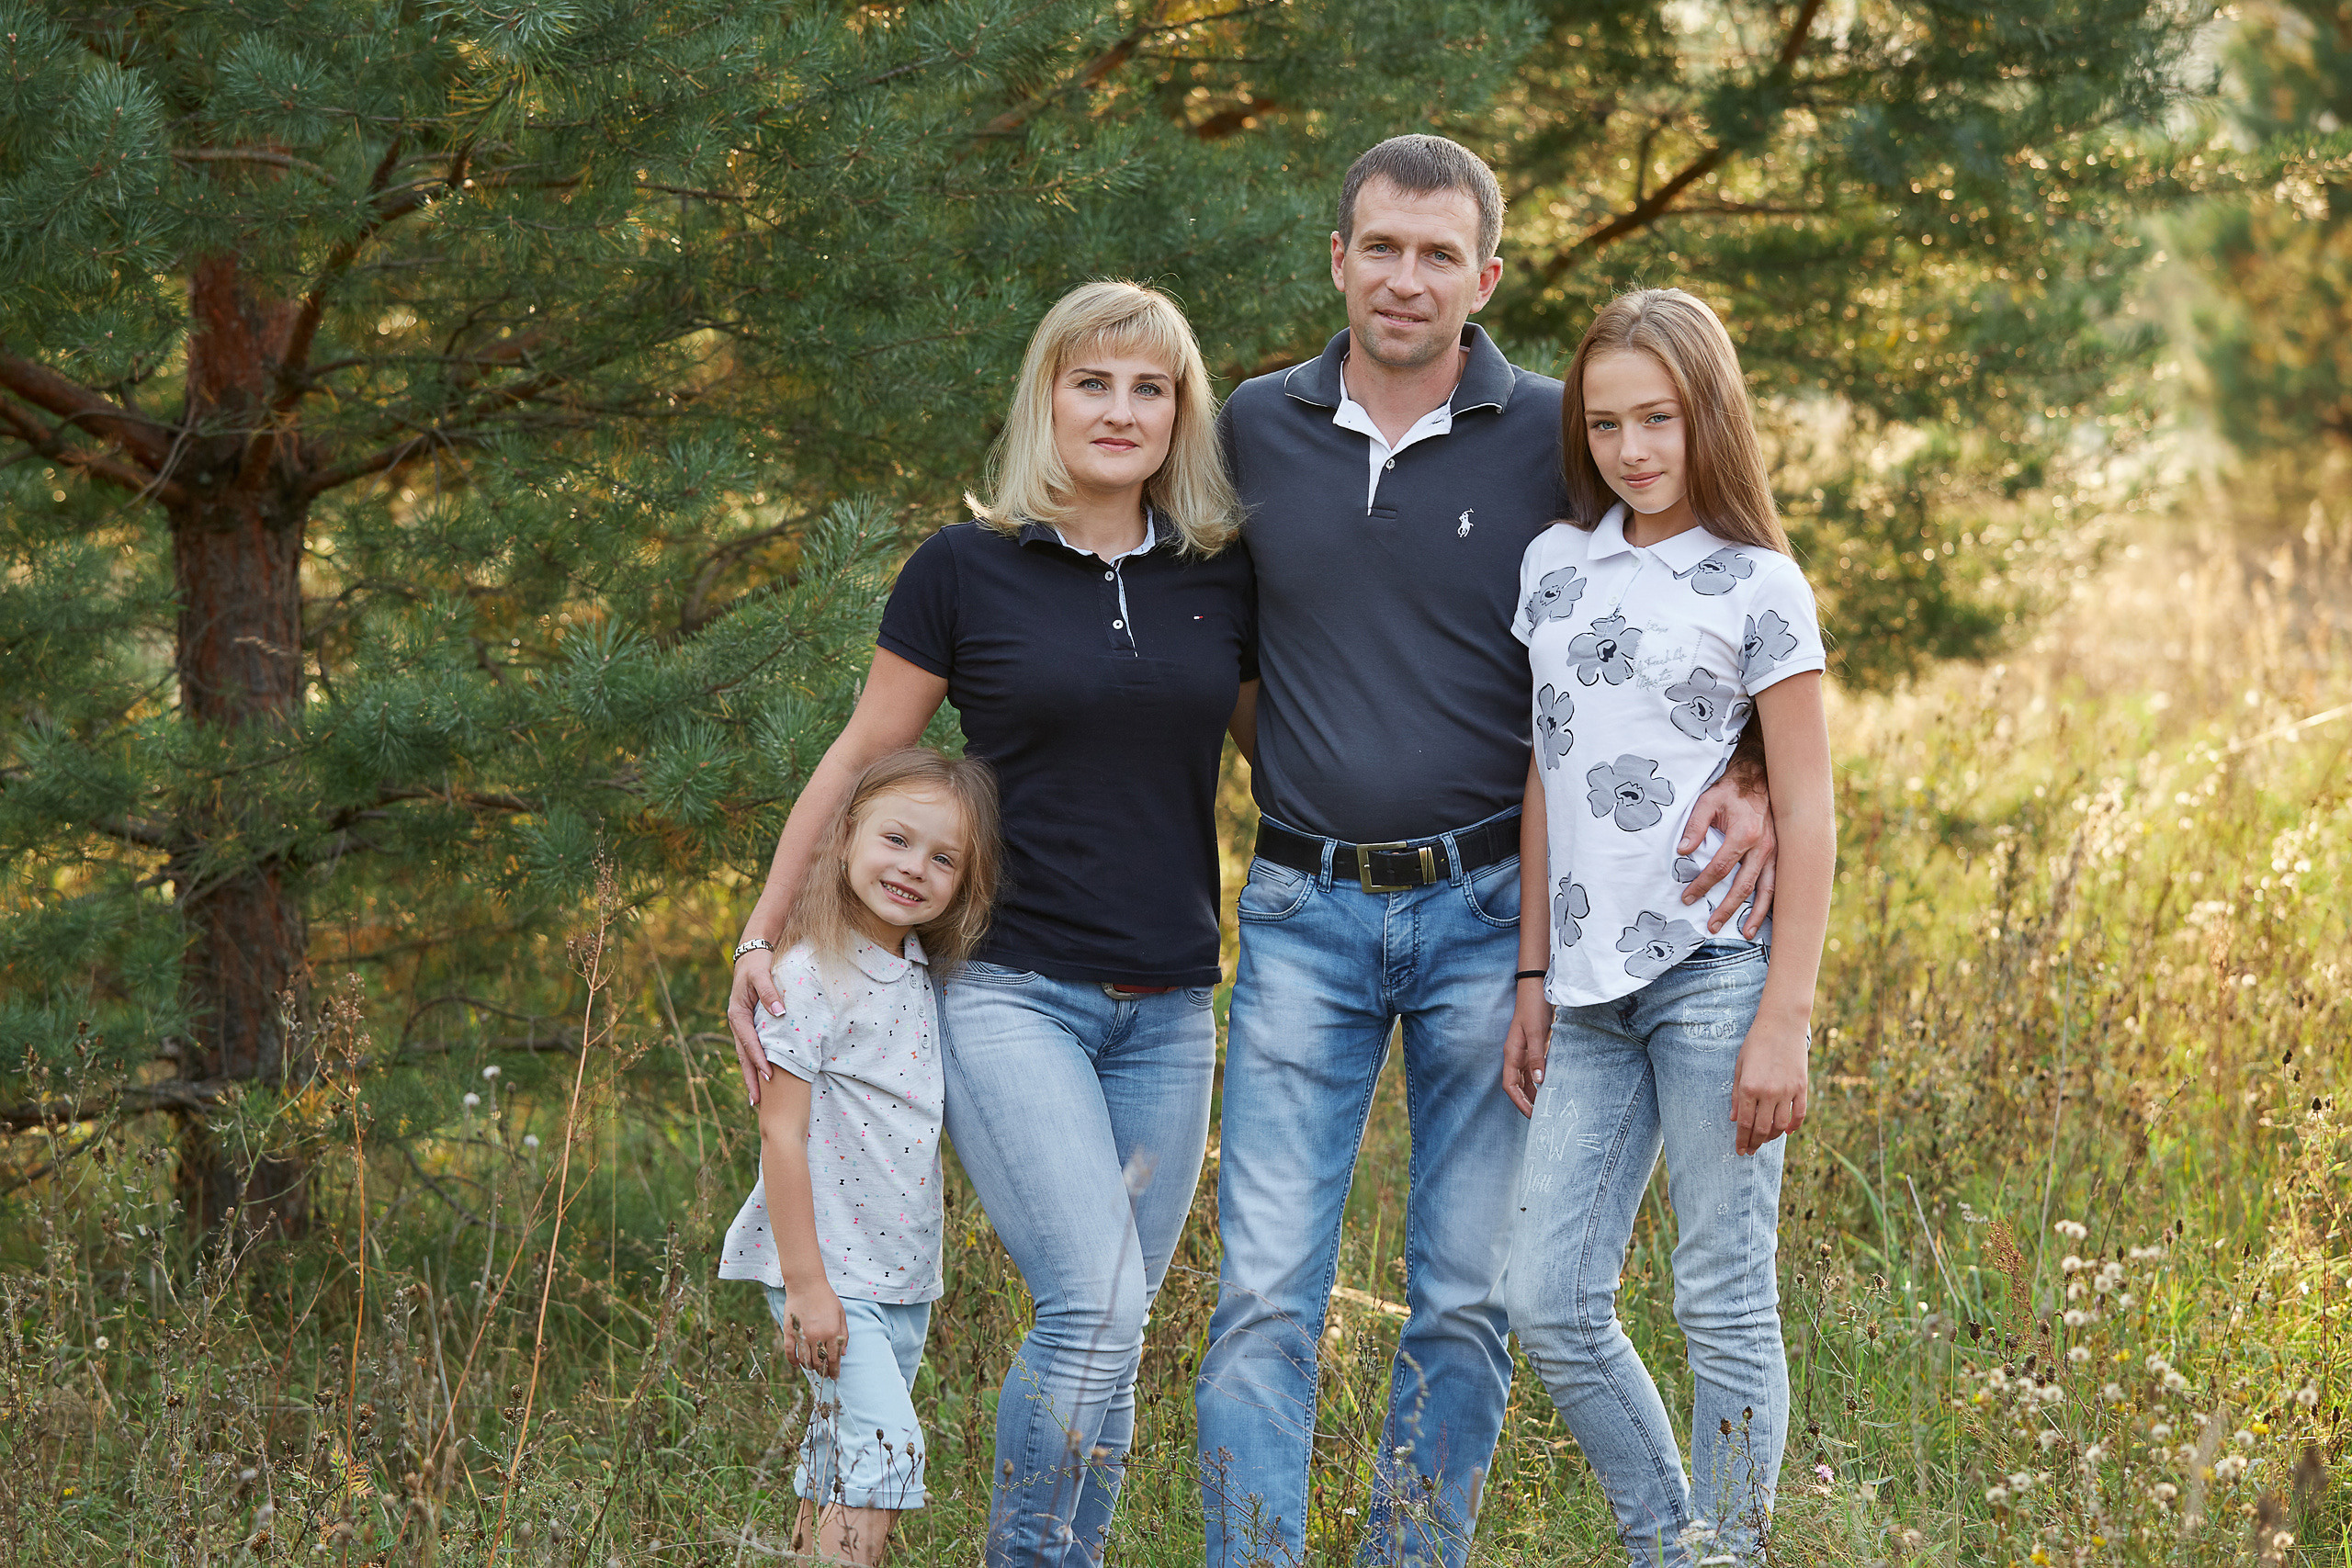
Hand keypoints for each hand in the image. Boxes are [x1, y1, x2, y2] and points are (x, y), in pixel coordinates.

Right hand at [727, 948, 784, 1105]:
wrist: (751, 954)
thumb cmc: (758, 964)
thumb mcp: (762, 975)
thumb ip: (770, 992)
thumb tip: (780, 1012)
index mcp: (738, 1014)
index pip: (750, 1043)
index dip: (759, 1060)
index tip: (769, 1077)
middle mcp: (737, 1023)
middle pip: (744, 1056)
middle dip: (750, 1079)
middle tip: (757, 1102)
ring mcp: (742, 1026)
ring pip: (745, 1055)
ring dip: (751, 1076)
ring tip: (757, 1099)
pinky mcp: (749, 1025)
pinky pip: (751, 1048)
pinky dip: (754, 1064)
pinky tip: (761, 1077)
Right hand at [777, 1279, 848, 1374]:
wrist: (806, 1284)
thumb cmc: (827, 1298)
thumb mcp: (841, 1314)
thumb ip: (843, 1334)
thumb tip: (843, 1353)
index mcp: (831, 1333)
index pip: (833, 1360)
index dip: (834, 1371)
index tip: (834, 1376)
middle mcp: (817, 1336)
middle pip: (819, 1363)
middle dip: (822, 1371)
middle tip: (823, 1373)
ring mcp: (802, 1335)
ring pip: (805, 1360)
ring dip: (810, 1367)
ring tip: (813, 1368)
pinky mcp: (789, 1332)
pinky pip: (790, 1352)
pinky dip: (793, 1361)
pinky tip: (796, 1364)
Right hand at [1502, 980, 1554, 1117]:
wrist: (1535, 988)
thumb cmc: (1533, 1008)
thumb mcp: (1536, 1032)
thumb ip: (1536, 1056)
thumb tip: (1538, 1079)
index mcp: (1511, 1053)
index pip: (1510, 1085)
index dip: (1519, 1101)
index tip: (1531, 1114)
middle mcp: (1515, 1055)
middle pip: (1516, 1085)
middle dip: (1526, 1101)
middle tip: (1541, 1116)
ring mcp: (1522, 1052)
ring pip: (1525, 1079)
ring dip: (1533, 1092)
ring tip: (1547, 1105)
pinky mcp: (1531, 1047)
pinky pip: (1532, 1069)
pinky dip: (1538, 1080)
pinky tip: (1549, 1085)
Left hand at [1680, 769, 1777, 938]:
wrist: (1761, 779)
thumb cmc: (1731, 791)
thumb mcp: (1708, 801)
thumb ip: (1694, 826)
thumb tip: (1682, 851)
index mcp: (1743, 834)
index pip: (1719, 868)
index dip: (1702, 885)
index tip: (1688, 898)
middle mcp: (1763, 847)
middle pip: (1743, 886)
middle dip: (1726, 908)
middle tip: (1711, 926)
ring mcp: (1776, 852)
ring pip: (1766, 890)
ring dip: (1755, 914)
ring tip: (1745, 933)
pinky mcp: (1781, 855)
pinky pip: (1777, 883)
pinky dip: (1772, 902)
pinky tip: (1765, 917)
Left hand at [1730, 1015, 1808, 1155]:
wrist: (1782, 1025)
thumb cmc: (1756, 1043)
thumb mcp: (1739, 1067)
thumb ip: (1737, 1095)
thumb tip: (1735, 1119)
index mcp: (1749, 1087)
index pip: (1745, 1123)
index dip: (1741, 1140)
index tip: (1739, 1150)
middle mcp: (1768, 1092)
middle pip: (1762, 1129)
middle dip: (1754, 1143)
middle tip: (1750, 1150)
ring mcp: (1787, 1091)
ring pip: (1780, 1125)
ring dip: (1772, 1137)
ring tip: (1764, 1140)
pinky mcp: (1802, 1087)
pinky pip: (1800, 1114)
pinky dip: (1793, 1126)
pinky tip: (1786, 1131)